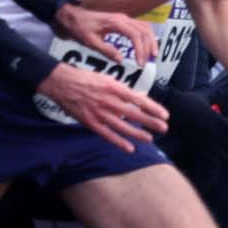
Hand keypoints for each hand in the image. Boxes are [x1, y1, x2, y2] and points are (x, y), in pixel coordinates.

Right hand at [36, 65, 167, 151]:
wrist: (62, 82)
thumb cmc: (86, 79)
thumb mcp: (108, 80)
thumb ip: (125, 90)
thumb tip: (141, 96)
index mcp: (115, 89)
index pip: (139, 100)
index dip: (153, 108)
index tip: (165, 115)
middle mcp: (109, 102)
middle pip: (134, 114)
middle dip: (151, 122)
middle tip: (164, 128)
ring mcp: (100, 113)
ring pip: (123, 127)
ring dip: (138, 134)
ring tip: (150, 139)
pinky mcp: (90, 123)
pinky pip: (107, 135)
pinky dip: (119, 142)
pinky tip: (130, 148)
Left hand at [53, 4, 156, 69]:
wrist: (73, 15)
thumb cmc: (80, 27)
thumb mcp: (90, 41)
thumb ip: (106, 51)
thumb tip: (121, 61)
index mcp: (116, 23)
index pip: (135, 35)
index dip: (140, 50)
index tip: (139, 63)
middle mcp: (123, 18)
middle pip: (144, 31)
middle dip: (148, 47)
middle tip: (146, 62)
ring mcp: (125, 18)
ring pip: (145, 27)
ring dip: (151, 41)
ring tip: (152, 55)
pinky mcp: (124, 21)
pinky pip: (141, 27)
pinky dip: (146, 37)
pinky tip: (146, 47)